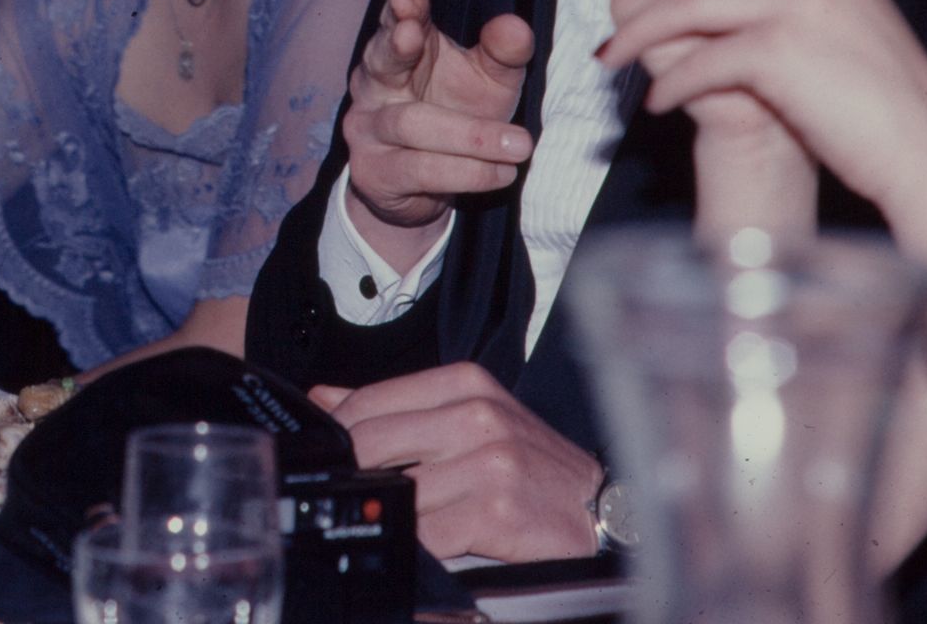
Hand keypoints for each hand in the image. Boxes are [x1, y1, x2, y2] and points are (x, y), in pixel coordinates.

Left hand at [310, 363, 601, 561]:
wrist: (603, 510)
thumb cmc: (532, 466)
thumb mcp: (469, 418)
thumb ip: (396, 408)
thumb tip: (323, 399)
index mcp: (465, 384)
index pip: (369, 402)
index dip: (336, 434)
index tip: (325, 455)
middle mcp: (477, 416)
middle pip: (371, 444)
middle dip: (353, 475)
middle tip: (354, 493)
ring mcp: (489, 462)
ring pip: (395, 490)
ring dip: (393, 512)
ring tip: (407, 518)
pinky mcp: (497, 509)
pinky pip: (427, 532)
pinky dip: (420, 543)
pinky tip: (434, 540)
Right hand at [342, 0, 535, 242]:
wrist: (422, 188)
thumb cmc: (458, 114)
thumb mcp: (489, 81)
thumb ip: (503, 53)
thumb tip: (515, 26)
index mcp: (403, 50)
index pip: (396, 21)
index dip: (401, 9)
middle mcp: (374, 84)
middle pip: (379, 61)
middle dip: (394, 47)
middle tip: (410, 34)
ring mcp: (367, 128)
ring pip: (409, 123)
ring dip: (469, 135)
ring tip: (519, 143)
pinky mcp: (373, 173)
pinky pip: (419, 169)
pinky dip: (467, 171)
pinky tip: (501, 172)